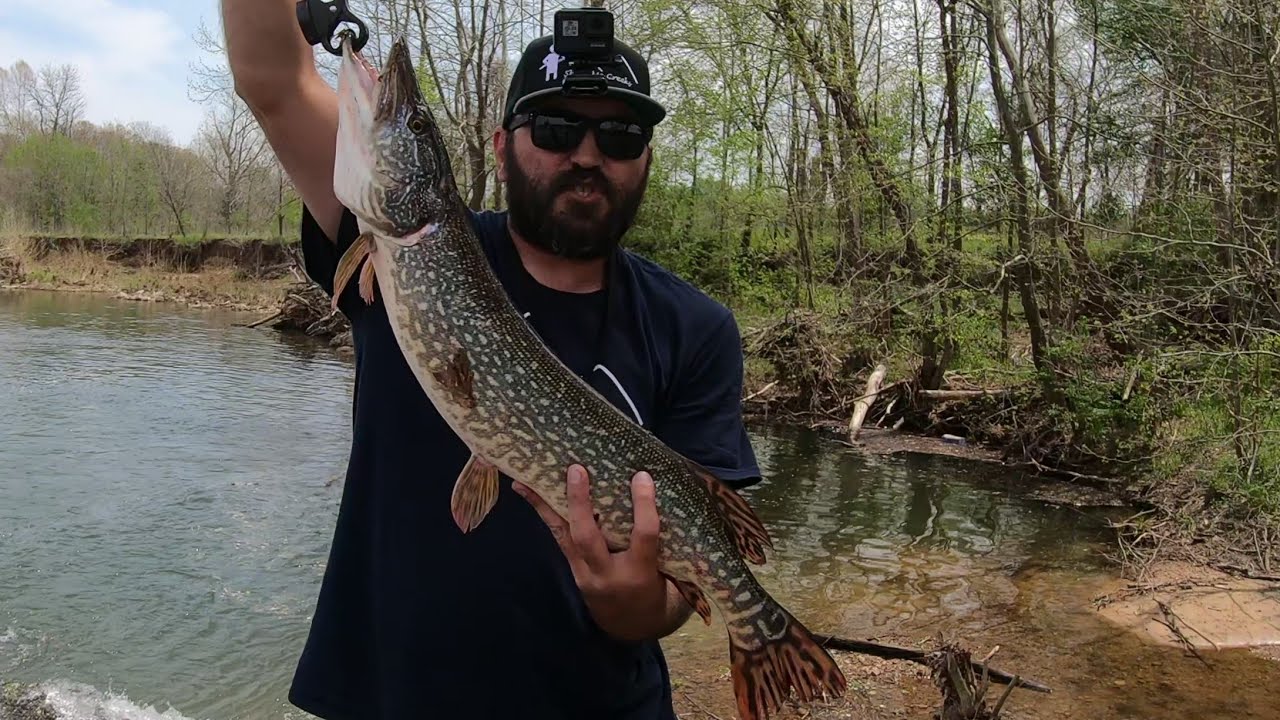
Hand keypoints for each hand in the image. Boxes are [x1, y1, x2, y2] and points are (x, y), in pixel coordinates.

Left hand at [512, 464, 682, 641]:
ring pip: (564, 538)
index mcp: (641, 573)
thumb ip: (668, 539)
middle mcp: (609, 575)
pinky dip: (544, 514)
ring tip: (527, 481)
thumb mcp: (672, 571)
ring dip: (546, 506)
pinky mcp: (574, 572)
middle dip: (580, 502)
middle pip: (589, 537)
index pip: (644, 536)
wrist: (635, 627)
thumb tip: (662, 490)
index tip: (642, 476)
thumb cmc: (660, 590)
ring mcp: (586, 575)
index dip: (643, 506)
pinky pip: (558, 539)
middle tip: (576, 469)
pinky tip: (526, 491)